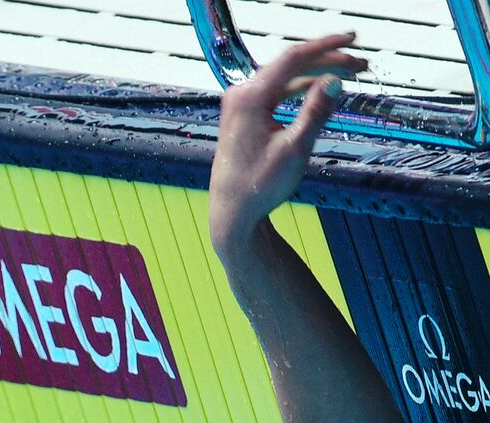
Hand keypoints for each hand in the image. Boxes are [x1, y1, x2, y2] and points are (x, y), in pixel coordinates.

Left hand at [209, 33, 367, 257]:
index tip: (353, 41)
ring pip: (284, 77)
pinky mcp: (242, 116)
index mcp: (250, 99)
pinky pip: (275, 91)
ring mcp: (239, 105)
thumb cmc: (258, 187)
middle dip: (327, 60)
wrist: (232, 212)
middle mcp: (240, 96)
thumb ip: (316, 112)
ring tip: (347, 74)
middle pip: (290, 65)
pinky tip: (320, 89)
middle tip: (360, 63)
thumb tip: (336, 81)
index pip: (293, 58)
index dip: (326, 47)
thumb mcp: (295, 149)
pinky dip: (299, 88)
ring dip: (315, 74)